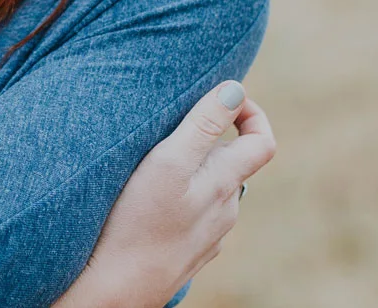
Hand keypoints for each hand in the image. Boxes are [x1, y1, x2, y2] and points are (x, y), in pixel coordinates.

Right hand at [53, 82, 275, 307]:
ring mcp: (208, 237)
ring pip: (211, 190)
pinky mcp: (187, 253)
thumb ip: (203, 124)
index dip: (250, 113)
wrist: (115, 290)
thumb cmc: (136, 223)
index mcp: (224, 184)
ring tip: (154, 162)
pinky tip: (151, 201)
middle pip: (232, 163)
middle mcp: (224, 212)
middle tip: (172, 125)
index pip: (262, 142)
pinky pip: (194, 215)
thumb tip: (235, 89)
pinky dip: (181, 198)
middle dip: (211, 138)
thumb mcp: (168, 162)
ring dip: (193, 169)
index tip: (223, 98)